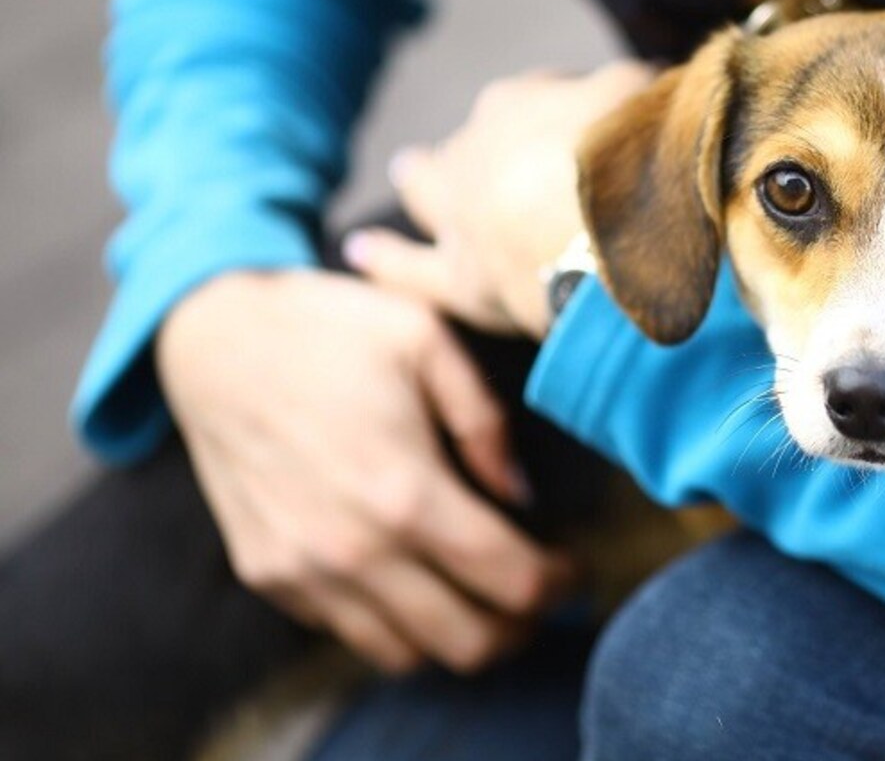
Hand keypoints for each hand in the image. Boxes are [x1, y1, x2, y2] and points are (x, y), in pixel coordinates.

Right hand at [156, 269, 573, 673]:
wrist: (213, 336)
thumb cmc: (328, 327)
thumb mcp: (427, 340)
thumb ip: (486, 423)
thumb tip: (517, 493)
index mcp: (404, 491)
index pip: (510, 580)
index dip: (560, 583)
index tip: (574, 564)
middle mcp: (351, 549)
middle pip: (468, 642)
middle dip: (522, 626)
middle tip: (540, 592)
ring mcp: (303, 570)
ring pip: (405, 655)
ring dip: (458, 636)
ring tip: (483, 595)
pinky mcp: (267, 573)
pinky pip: (347, 632)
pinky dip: (396, 623)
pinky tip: (417, 577)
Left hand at [345, 60, 655, 338]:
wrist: (603, 234)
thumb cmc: (628, 157)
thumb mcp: (641, 96)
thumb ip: (638, 87)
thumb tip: (650, 82)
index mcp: (515, 104)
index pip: (542, 96)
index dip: (573, 107)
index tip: (600, 122)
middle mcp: (473, 152)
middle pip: (478, 141)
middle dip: (490, 142)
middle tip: (510, 149)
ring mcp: (458, 215)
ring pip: (427, 188)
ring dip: (421, 176)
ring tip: (409, 165)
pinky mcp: (458, 278)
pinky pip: (410, 269)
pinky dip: (387, 261)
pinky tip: (360, 251)